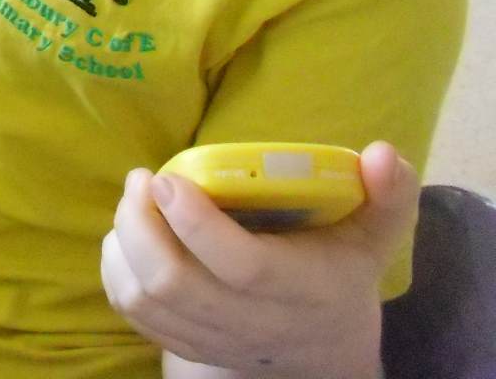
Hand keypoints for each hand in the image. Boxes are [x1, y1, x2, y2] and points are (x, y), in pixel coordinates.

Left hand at [102, 140, 418, 378]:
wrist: (321, 349)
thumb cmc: (339, 273)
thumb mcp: (372, 236)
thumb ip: (386, 197)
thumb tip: (381, 153)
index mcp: (296, 289)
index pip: (239, 265)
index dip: (196, 222)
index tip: (169, 177)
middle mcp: (250, 321)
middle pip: (173, 282)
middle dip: (142, 223)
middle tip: (142, 179)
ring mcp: (213, 337)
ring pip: (144, 298)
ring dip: (125, 243)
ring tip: (133, 200)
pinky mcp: (185, 344)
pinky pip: (133, 313)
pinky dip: (117, 271)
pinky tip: (127, 235)